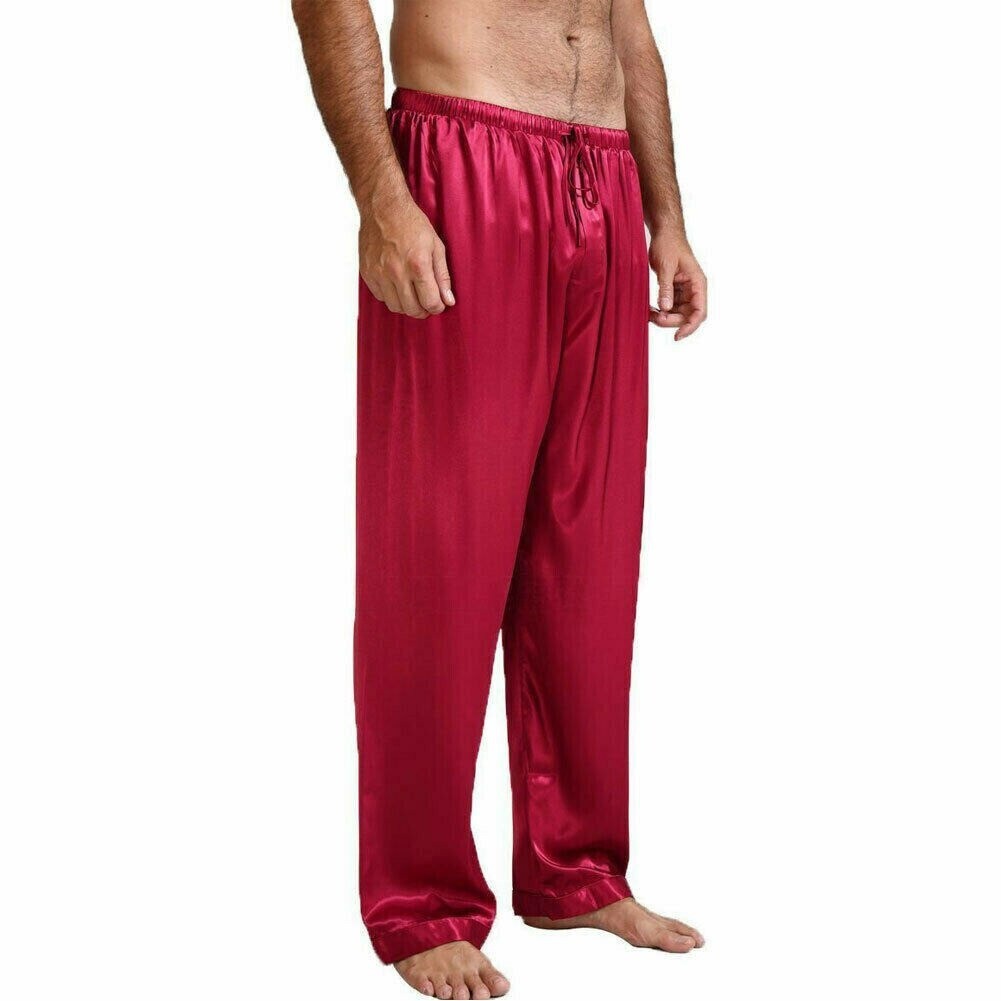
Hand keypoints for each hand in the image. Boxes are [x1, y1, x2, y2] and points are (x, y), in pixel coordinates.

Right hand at [359, 182, 453, 318]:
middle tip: (427, 302)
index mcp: (418, 265)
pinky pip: (381, 297)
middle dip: (423, 310)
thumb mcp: (436, 246)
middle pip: (412, 309)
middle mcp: (397, 272)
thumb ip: (443, 276)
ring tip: (412, 294)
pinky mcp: (367, 273)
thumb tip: (448, 300)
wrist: (383, 207)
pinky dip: (391, 296)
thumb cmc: (411, 223)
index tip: (438, 303)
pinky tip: (397, 285)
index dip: (437, 307)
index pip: (430, 302)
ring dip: (406, 305)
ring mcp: (379, 273)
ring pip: (395, 307)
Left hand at [648, 229, 706, 339]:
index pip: (699, 312)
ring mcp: (684, 291)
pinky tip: (649, 309)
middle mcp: (694, 290)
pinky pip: (670, 307)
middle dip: (671, 321)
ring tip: (648, 313)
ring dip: (664, 318)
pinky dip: (660, 311)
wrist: (664, 233)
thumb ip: (666, 288)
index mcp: (698, 283)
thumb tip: (665, 308)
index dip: (690, 327)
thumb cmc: (669, 244)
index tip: (676, 336)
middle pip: (687, 316)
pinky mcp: (675, 290)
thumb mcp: (666, 266)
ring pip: (678, 314)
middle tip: (653, 317)